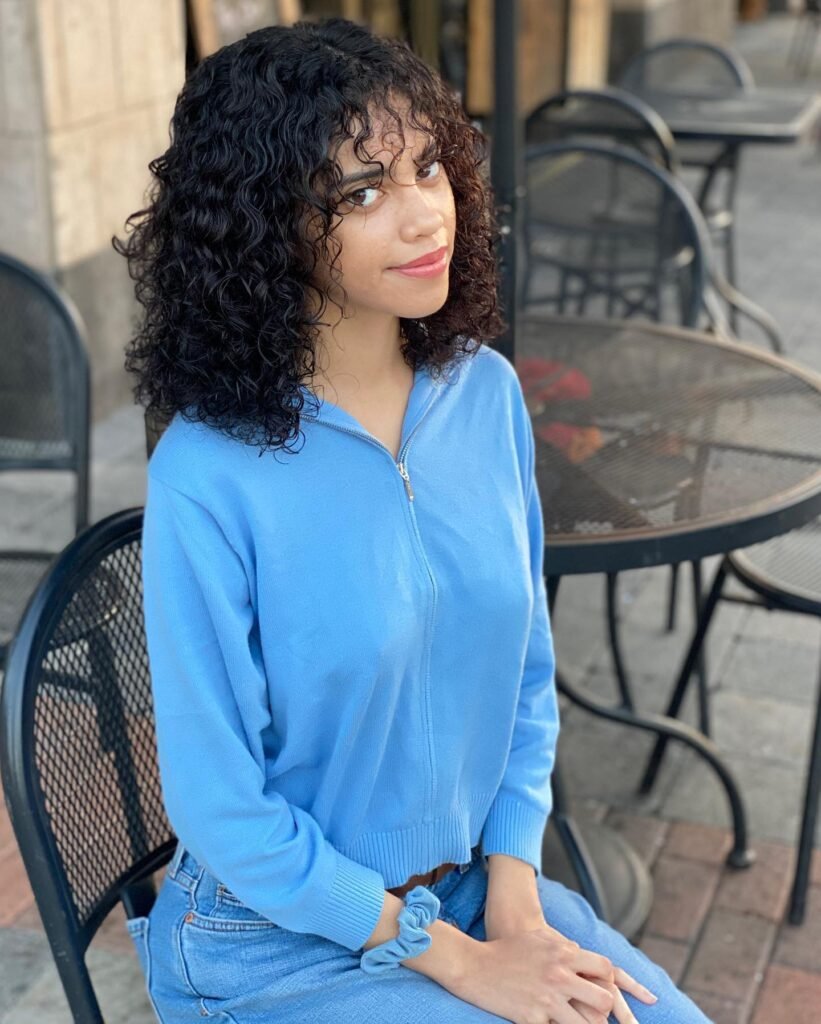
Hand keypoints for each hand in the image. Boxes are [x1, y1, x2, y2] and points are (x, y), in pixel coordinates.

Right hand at [483, 906, 656, 1023]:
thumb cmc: (508, 950)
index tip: (606, 990)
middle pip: (604, 1000)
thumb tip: (581, 954)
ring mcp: (547, 999)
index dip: (611, 981)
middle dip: (606, 1010)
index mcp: (563, 954)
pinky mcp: (533, 1018)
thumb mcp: (539, 939)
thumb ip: (564, 947)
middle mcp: (559, 976)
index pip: (605, 968)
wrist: (475, 966)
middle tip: (599, 1015)